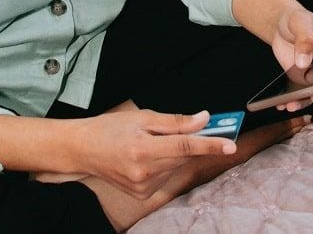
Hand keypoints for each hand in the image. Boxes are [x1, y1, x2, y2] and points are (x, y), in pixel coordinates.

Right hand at [72, 109, 234, 198]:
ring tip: (152, 142)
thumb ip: (175, 121)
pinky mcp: (141, 195)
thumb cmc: (110, 129)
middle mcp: (143, 172)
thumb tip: (203, 119)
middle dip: (192, 143)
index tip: (230, 144)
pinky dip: (164, 164)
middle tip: (192, 128)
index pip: (185, 146)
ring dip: (175, 153)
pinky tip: (148, 157)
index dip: (210, 144)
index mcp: (143, 149)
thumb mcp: (142, 117)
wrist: (83, 149)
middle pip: (183, 156)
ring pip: (176, 166)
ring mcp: (142, 187)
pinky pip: (166, 176)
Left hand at [270, 3, 312, 111]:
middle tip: (309, 95)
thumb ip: (305, 40)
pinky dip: (293, 99)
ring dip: (305, 101)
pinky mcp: (306, 80)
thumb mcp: (301, 23)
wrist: (281, 25)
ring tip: (291, 104)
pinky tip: (282, 103)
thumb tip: (304, 62)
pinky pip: (303, 93)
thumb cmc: (297, 19)